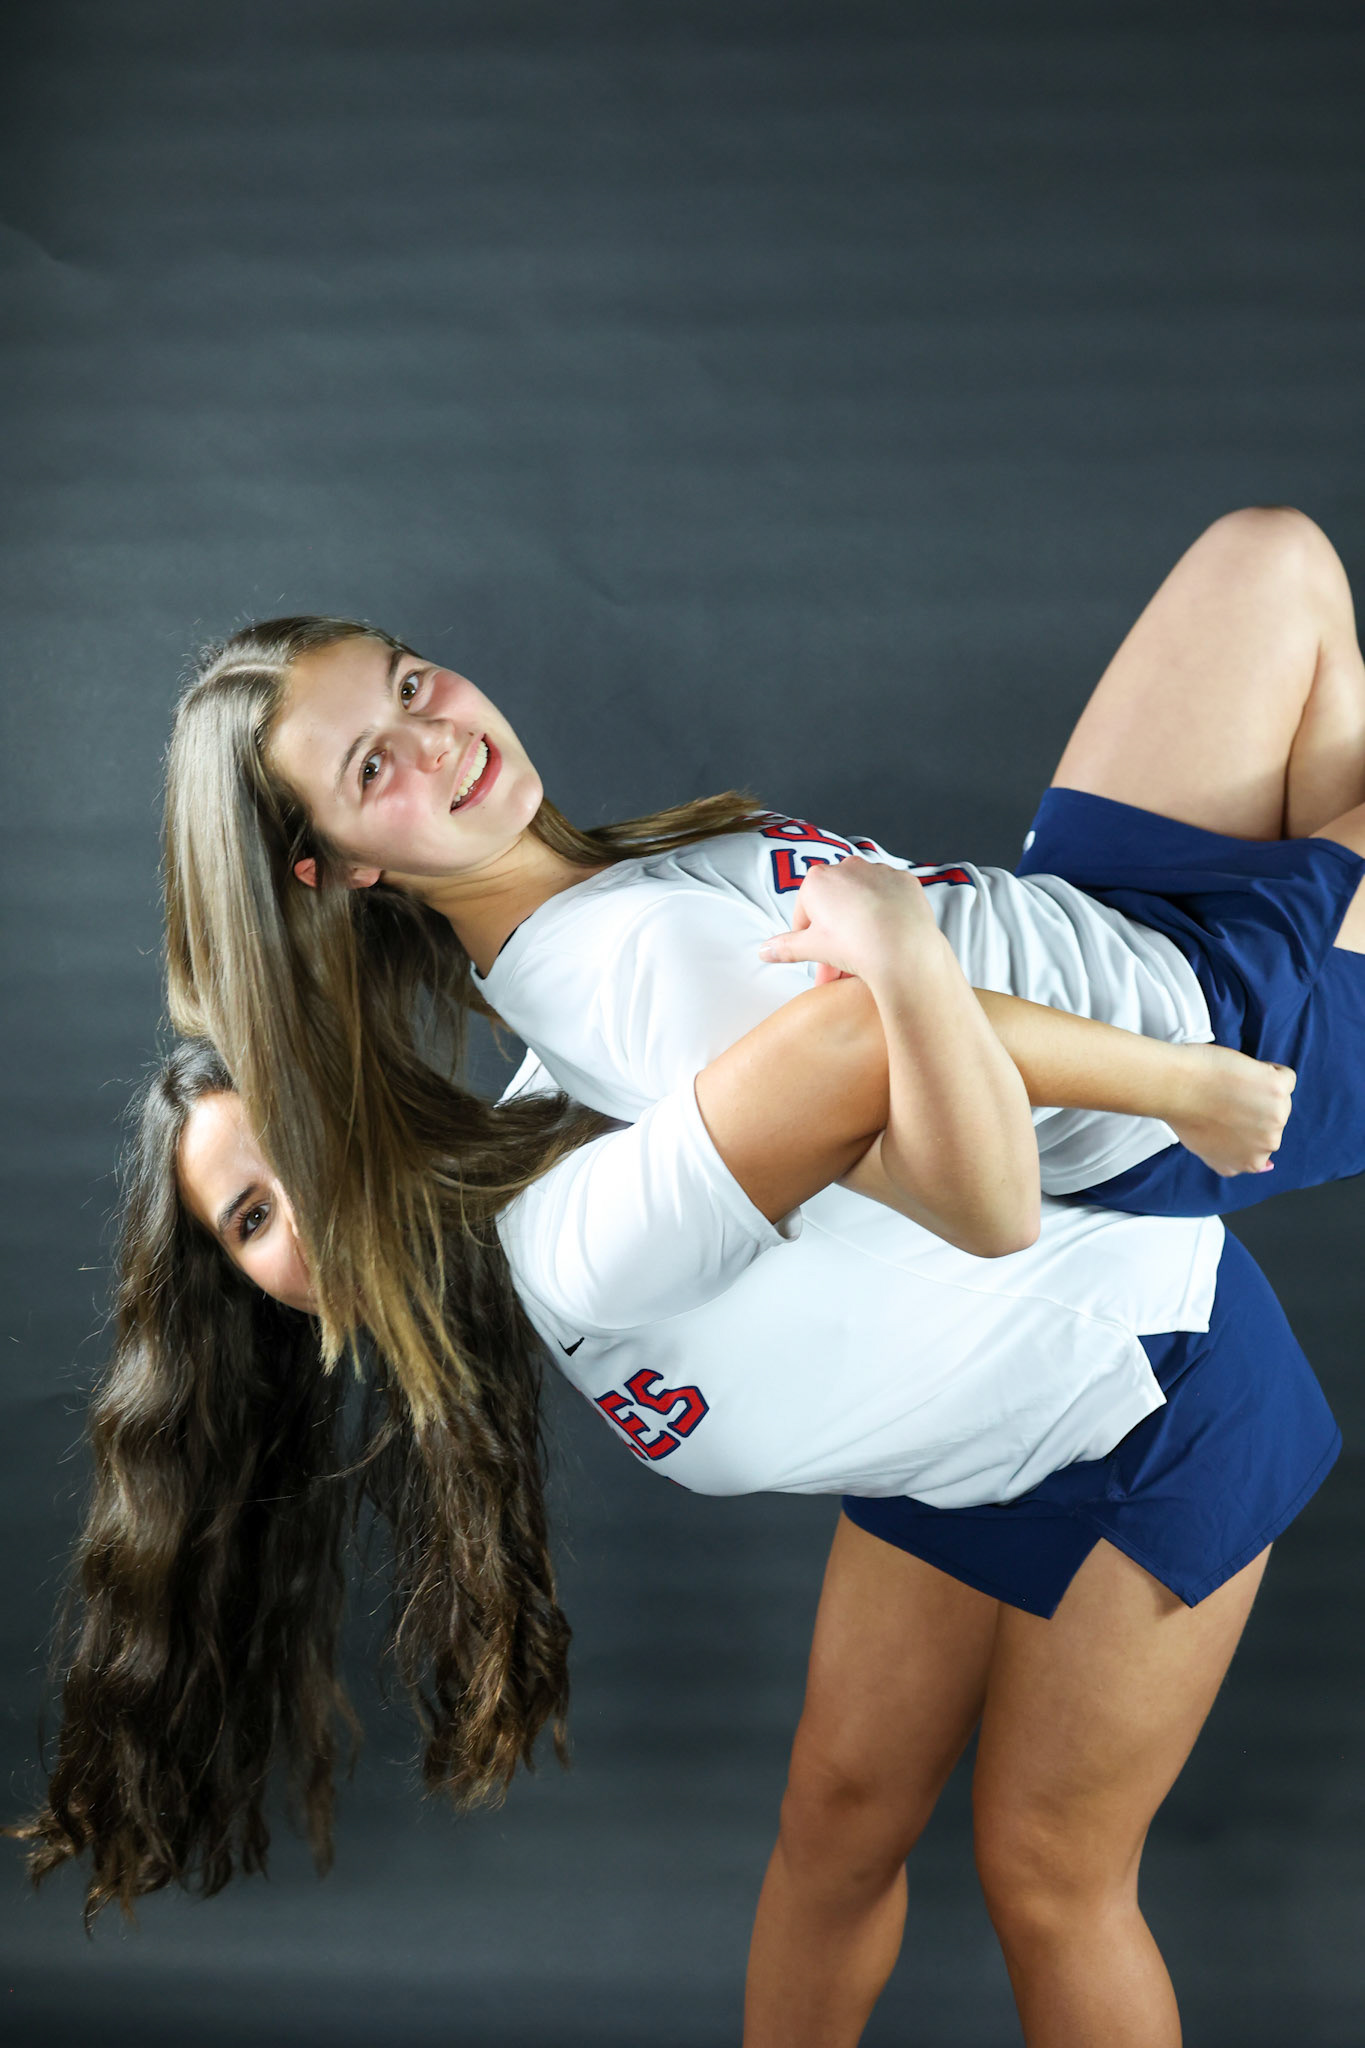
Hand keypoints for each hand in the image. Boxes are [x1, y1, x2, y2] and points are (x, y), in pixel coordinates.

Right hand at [757, 858, 942, 985]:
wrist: (905, 949)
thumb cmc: (855, 946)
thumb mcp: (813, 949)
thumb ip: (785, 947)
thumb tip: (763, 950)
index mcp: (817, 880)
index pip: (805, 913)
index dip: (809, 939)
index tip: (818, 957)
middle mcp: (846, 866)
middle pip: (834, 904)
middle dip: (835, 931)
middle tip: (841, 963)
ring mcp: (878, 870)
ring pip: (862, 897)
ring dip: (860, 919)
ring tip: (867, 950)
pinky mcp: (904, 879)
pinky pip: (889, 895)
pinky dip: (886, 912)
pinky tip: (889, 934)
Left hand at [1166, 1043, 1295, 1177]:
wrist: (1177, 1087)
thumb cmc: (1184, 1113)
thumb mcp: (1205, 1150)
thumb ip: (1231, 1162)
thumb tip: (1264, 1166)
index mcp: (1250, 1162)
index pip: (1261, 1142)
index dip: (1242, 1122)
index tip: (1227, 1113)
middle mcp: (1267, 1145)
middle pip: (1272, 1119)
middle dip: (1252, 1106)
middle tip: (1224, 1098)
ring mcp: (1276, 1118)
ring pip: (1279, 1098)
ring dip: (1258, 1088)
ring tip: (1229, 1086)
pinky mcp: (1279, 1091)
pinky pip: (1285, 1077)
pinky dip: (1269, 1070)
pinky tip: (1244, 1072)